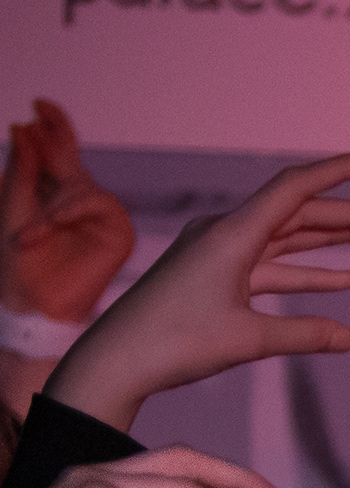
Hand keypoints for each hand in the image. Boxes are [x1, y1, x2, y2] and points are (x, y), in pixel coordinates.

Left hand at [3, 102, 131, 326]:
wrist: (34, 303)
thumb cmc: (17, 263)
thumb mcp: (11, 207)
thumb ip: (20, 169)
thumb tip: (23, 126)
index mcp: (53, 192)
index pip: (58, 152)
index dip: (54, 126)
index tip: (41, 103)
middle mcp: (80, 200)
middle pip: (71, 159)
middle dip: (55, 141)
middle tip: (40, 112)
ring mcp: (101, 216)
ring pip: (80, 185)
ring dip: (51, 203)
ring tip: (30, 232)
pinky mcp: (118, 234)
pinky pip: (96, 205)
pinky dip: (69, 212)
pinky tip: (50, 226)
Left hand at [45, 150, 349, 432]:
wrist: (120, 359)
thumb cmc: (176, 342)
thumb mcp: (249, 339)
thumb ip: (304, 335)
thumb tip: (349, 338)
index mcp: (232, 235)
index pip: (294, 189)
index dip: (338, 172)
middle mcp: (225, 235)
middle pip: (296, 213)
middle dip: (344, 212)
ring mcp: (219, 255)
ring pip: (285, 238)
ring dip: (327, 237)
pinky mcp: (215, 277)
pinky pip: (270, 266)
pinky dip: (304, 271)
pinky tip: (340, 279)